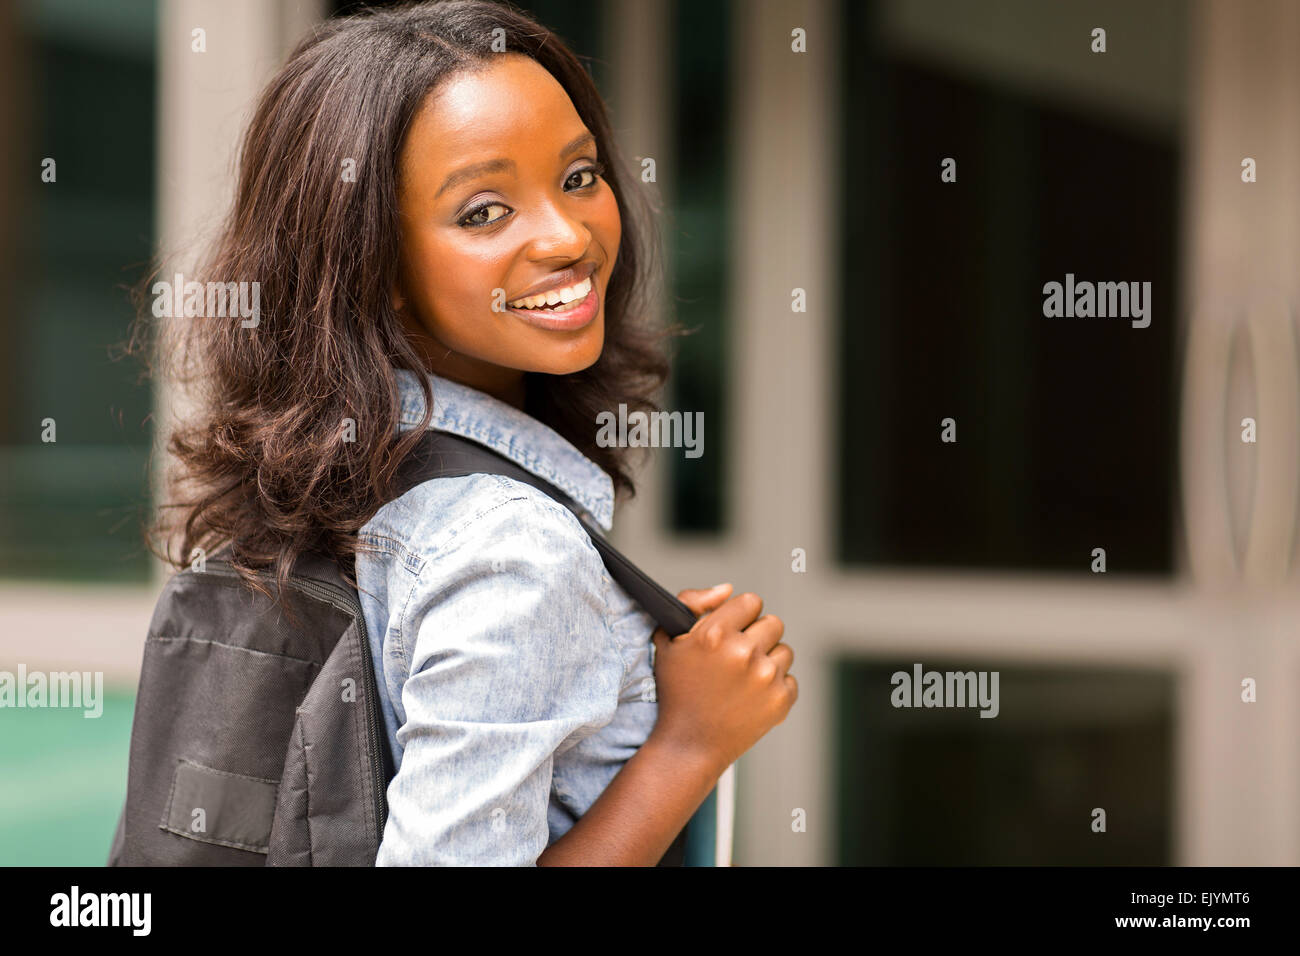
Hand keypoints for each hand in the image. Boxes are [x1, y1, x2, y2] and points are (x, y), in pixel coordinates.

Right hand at [649, 584, 796, 771]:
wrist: (688, 744)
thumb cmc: (677, 692)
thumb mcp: (669, 641)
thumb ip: (692, 602)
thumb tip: (728, 589)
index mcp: (715, 633)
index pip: (751, 602)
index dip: (741, 616)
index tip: (732, 632)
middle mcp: (743, 651)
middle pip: (773, 623)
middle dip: (757, 636)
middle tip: (738, 657)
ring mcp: (765, 676)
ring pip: (784, 650)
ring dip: (768, 661)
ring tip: (745, 679)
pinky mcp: (781, 699)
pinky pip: (790, 679)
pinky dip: (776, 687)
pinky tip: (752, 697)